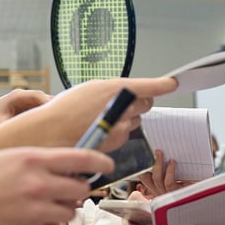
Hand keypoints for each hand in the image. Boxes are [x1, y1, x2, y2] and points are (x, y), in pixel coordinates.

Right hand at [0, 76, 177, 152]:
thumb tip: (129, 92)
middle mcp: (124, 108)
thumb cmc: (65, 108)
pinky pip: (126, 133)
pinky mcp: (118, 142)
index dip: (164, 84)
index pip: (151, 87)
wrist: (51, 133)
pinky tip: (101, 128)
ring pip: (135, 120)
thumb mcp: (90, 88)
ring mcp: (123, 127)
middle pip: (146, 104)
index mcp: (118, 89)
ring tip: (103, 116)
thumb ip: (114, 89)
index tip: (173, 82)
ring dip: (127, 117)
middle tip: (123, 100)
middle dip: (140, 101)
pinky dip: (118, 130)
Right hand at [0, 147, 114, 224]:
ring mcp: (34, 210)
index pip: (81, 157)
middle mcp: (37, 182)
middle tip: (60, 196)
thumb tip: (70, 170)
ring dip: (59, 214)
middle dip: (74, 193)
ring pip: (70, 213)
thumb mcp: (6, 162)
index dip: (100, 161)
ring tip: (34, 212)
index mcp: (31, 159)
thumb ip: (39, 164)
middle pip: (81, 189)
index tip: (108, 165)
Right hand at [137, 149, 196, 196]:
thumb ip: (170, 168)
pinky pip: (169, 183)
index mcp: (159, 189)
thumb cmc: (194, 182)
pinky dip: (170, 171)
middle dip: (149, 163)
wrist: (207, 190)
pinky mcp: (176, 194)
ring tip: (160, 153)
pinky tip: (173, 162)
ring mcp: (168, 195)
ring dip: (158, 164)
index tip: (141, 156)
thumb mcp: (180, 174)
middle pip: (148, 179)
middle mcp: (161, 193)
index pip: (146, 179)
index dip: (141, 168)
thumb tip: (163, 153)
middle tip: (154, 151)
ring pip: (157, 180)